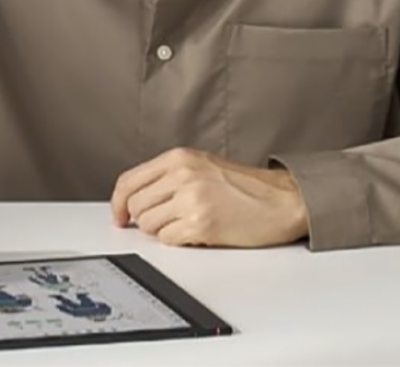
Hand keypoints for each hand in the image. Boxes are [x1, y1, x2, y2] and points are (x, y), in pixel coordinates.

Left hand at [110, 148, 308, 247]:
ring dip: (163, 230)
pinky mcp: (201, 224)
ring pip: (148, 225)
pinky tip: (198, 231)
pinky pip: (168, 240)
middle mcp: (182, 174)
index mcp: (179, 158)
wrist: (282, 200)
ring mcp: (191, 199)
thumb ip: (168, 176)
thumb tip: (134, 199)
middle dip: (145, 219)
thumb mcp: (202, 166)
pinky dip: (179, 241)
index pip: (128, 181)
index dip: (117, 203)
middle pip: (135, 206)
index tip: (118, 216)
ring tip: (188, 222)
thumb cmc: (246, 186)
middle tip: (167, 220)